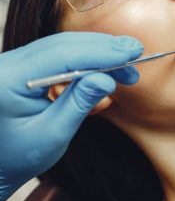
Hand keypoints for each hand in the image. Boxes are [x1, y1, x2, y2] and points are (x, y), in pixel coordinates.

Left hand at [0, 32, 142, 200]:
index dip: (99, 52)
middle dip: (103, 48)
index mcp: (7, 80)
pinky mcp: (25, 66)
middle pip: (63, 44)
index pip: (61, 56)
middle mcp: (8, 64)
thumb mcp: (53, 134)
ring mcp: (15, 63)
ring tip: (127, 66)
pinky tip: (107, 69)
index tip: (130, 53)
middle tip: (136, 53)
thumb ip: (79, 103)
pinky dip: (86, 60)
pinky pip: (59, 55)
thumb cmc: (19, 156)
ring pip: (63, 46)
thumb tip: (107, 79)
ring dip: (98, 53)